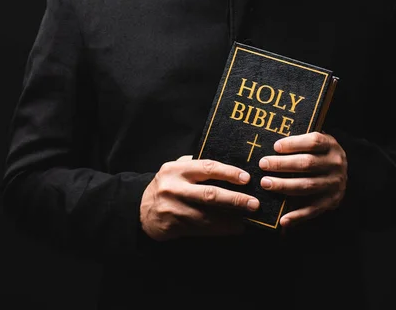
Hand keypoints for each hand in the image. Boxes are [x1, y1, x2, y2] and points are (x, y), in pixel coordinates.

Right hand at [140, 155, 259, 240]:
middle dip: (235, 199)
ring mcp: (174, 209)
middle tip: (253, 203)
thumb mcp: (175, 169)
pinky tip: (235, 228)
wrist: (142, 210)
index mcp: (176, 170)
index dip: (228, 173)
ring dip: (231, 218)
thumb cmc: (166, 186)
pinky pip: (203, 229)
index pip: (207, 168)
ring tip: (248, 218)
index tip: (246, 178)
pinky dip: (221, 229)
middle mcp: (174, 188)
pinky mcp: (175, 226)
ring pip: (208, 215)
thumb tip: (228, 166)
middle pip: (210, 194)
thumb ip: (195, 165)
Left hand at [258, 132, 347, 227]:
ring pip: (307, 185)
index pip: (313, 142)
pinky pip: (313, 210)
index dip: (294, 144)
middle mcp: (335, 164)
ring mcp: (334, 184)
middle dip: (282, 164)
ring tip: (265, 183)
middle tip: (263, 164)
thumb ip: (299, 142)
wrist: (340, 173)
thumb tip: (271, 144)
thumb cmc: (318, 154)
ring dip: (284, 186)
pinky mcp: (331, 201)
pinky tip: (283, 219)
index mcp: (330, 146)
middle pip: (307, 163)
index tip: (275, 147)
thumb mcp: (315, 143)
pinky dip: (297, 216)